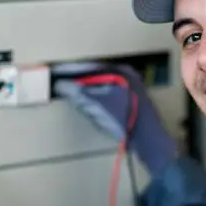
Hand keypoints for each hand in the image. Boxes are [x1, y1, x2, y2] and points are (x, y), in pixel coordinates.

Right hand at [52, 61, 177, 175]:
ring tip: (69, 90)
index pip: (91, 66)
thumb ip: (78, 94)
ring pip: (102, 85)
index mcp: (121, 71)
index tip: (56, 71)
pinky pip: (108, 95)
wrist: (148, 139)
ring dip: (86, 88)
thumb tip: (61, 85)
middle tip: (59, 80)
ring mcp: (131, 90)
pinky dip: (96, 97)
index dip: (72, 70)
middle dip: (77, 78)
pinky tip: (87, 103)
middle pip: (96, 75)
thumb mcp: (97, 105)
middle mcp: (128, 77)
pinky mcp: (131, 103)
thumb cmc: (125, 119)